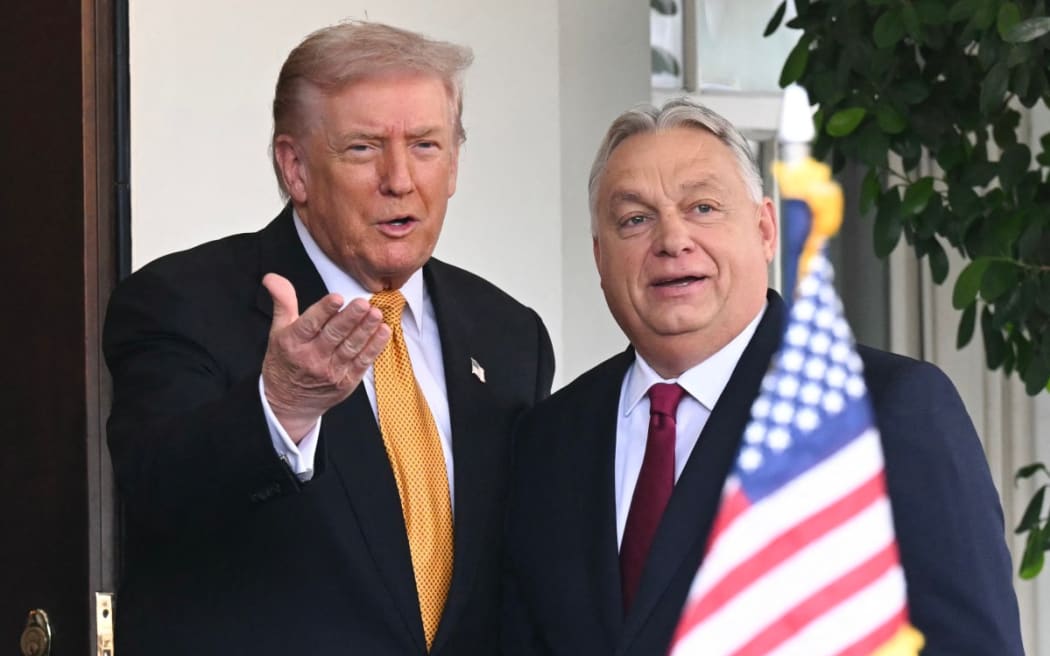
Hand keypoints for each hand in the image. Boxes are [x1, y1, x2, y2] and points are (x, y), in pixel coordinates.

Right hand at [260, 273, 390, 441]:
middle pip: (334, 335)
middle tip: (364, 303)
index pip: (310, 324)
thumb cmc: (285, 362)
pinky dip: (374, 347)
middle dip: (350, 318)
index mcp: (293, 343)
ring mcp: (331, 371)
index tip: (337, 297)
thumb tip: (272, 277)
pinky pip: (362, 362)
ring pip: (351, 347)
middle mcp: (312, 358)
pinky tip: (383, 332)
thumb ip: (282, 302)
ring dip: (366, 330)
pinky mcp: (346, 382)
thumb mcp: (278, 331)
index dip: (324, 310)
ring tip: (376, 314)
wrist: (288, 404)